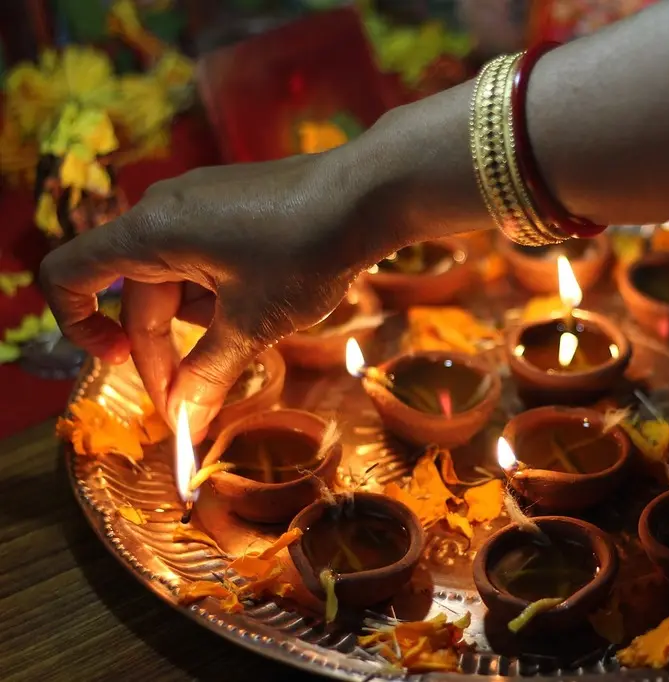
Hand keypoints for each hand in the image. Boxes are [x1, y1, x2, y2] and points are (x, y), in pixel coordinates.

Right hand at [40, 140, 409, 435]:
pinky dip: (223, 295)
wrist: (371, 192)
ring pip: (178, 281)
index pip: (70, 274)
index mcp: (150, 231)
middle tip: (197, 404)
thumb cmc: (305, 251)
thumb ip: (209, 373)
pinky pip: (207, 260)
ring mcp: (201, 203)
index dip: (79, 326)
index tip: (119, 365)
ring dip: (203, 324)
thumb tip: (184, 422)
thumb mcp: (253, 323)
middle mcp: (164, 210)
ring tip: (255, 335)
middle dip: (163, 353)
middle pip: (137, 293)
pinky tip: (267, 310)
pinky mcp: (235, 205)